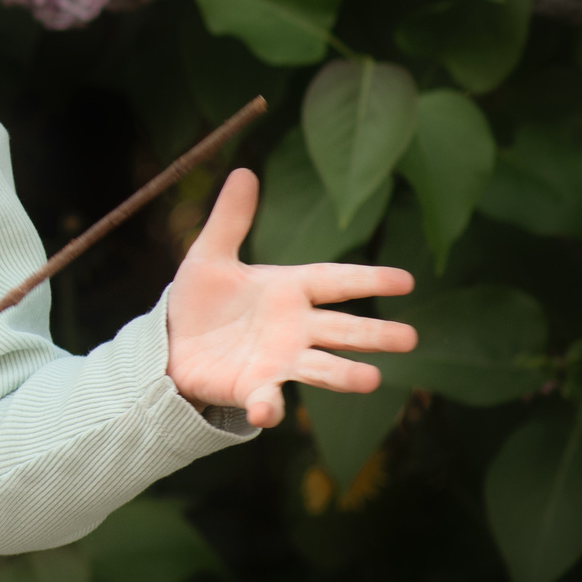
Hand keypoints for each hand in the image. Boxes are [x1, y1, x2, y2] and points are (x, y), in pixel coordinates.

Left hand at [164, 167, 417, 427]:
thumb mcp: (209, 255)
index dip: (368, 279)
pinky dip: (269, 406)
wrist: (171, 342)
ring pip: (320, 368)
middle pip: (341, 330)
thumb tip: (244, 171)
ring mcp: (279, 361)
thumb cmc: (201, 299)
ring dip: (343, 374)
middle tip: (410, 338)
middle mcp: (294, 328)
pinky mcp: (254, 388)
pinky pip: (266, 399)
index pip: (335, 281)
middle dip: (373, 334)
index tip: (406, 280)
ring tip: (371, 379)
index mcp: (288, 290)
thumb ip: (231, 219)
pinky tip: (267, 409)